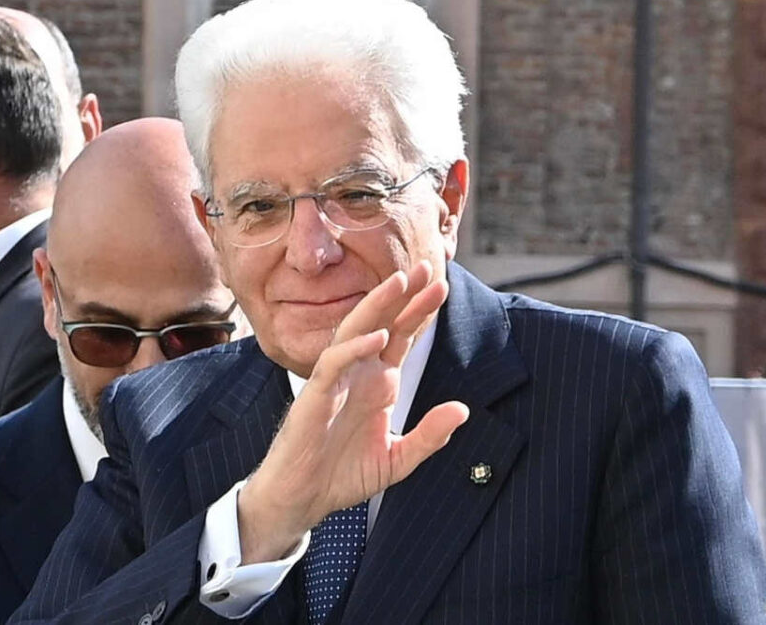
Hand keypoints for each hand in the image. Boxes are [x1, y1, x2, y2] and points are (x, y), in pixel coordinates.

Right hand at [237, 261, 469, 562]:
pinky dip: (355, 347)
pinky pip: (335, 363)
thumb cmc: (343, 476)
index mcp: (378, 382)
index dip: (420, 310)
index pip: (402, 336)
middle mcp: (358, 374)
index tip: (442, 285)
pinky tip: (378, 336)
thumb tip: (462, 410)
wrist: (303, 499)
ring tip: (399, 282)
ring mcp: (336, 381)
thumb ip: (430, 436)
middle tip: (428, 267)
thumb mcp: (398, 459)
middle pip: (382, 322)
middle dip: (404, 294)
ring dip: (377, 306)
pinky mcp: (316, 395)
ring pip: (355, 331)